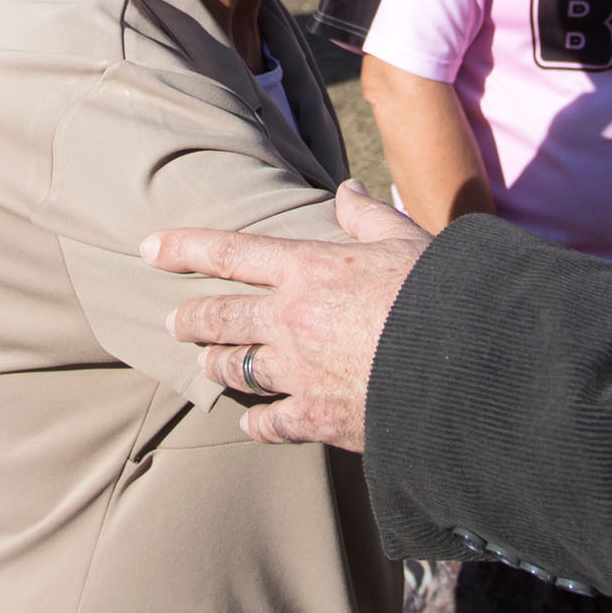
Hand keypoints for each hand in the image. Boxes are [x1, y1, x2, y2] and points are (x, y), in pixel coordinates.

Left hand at [147, 182, 428, 449]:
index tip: (147, 248)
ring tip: (206, 364)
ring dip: (216, 365)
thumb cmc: (440, 295)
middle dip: (190, 319)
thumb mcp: (406, 240)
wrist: (464, 366)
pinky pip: (268, 423)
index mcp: (309, 268)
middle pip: (219, 317)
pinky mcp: (315, 417)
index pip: (228, 252)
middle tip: (174, 322)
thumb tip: (349, 189)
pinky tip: (254, 423)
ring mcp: (298, 372)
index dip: (182, 249)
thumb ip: (368, 216)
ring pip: (234, 369)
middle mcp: (291, 319)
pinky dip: (257, 423)